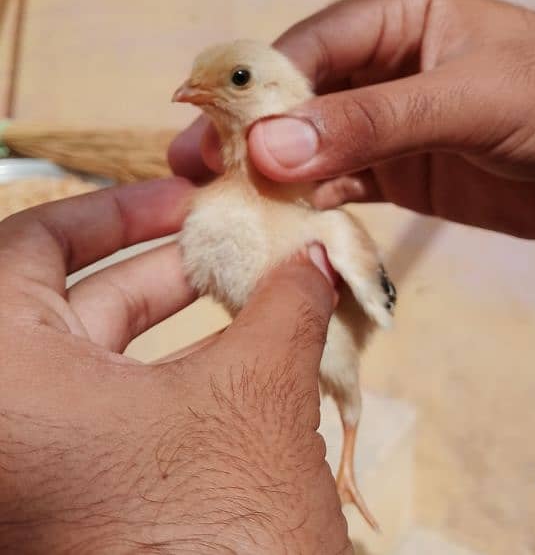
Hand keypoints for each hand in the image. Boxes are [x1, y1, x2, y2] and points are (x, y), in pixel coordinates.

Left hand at [0, 180, 349, 553]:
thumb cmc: (217, 540)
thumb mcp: (256, 397)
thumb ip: (286, 306)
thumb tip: (318, 255)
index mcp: (2, 380)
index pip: (29, 244)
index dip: (111, 209)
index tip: (177, 197)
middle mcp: (1, 424)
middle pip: (68, 301)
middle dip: (159, 266)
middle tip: (229, 243)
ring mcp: (29, 473)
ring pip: (95, 364)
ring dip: (177, 324)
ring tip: (252, 293)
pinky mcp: (64, 508)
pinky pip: (107, 418)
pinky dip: (168, 381)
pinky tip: (239, 360)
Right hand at [170, 0, 534, 239]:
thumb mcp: (470, 100)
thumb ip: (373, 122)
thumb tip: (271, 145)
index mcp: (397, 18)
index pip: (306, 48)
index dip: (253, 89)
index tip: (206, 128)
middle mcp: (382, 66)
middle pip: (298, 98)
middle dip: (249, 133)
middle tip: (193, 168)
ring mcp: (388, 123)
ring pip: (313, 145)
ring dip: (272, 173)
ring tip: (222, 202)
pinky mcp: (401, 171)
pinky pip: (342, 185)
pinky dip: (312, 205)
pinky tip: (283, 225)